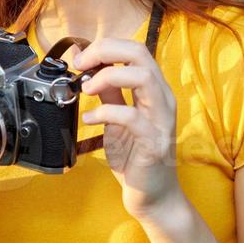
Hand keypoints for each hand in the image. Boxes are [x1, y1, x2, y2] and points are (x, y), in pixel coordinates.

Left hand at [66, 37, 184, 222]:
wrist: (152, 196)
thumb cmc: (135, 157)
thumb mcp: (117, 118)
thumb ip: (108, 92)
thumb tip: (87, 66)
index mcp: (154, 90)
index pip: (135, 49)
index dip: (106, 46)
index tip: (80, 58)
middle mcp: (163, 99)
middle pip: (140, 54)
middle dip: (105, 51)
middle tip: (80, 65)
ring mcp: (161, 120)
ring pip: (143, 78)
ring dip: (109, 76)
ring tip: (86, 89)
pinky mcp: (154, 142)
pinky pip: (132, 117)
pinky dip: (105, 112)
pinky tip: (89, 119)